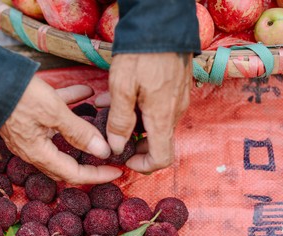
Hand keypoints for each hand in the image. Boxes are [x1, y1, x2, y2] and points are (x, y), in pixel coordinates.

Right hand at [0, 76, 122, 183]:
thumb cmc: (18, 96)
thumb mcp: (53, 112)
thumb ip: (78, 132)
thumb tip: (102, 151)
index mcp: (38, 154)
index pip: (73, 175)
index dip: (97, 176)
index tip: (117, 172)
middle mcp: (33, 149)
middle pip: (66, 163)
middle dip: (89, 161)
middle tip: (109, 157)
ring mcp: (28, 133)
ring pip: (61, 137)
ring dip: (81, 130)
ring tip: (101, 121)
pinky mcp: (26, 117)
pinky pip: (52, 118)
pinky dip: (69, 108)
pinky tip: (85, 91)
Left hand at [98, 53, 192, 173]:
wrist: (163, 21)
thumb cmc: (142, 54)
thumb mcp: (122, 88)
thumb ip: (120, 121)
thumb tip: (117, 147)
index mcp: (163, 118)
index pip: (162, 159)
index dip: (144, 166)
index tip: (126, 159)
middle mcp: (174, 112)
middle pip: (157, 141)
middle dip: (132, 142)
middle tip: (110, 134)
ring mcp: (177, 100)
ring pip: (154, 123)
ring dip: (131, 122)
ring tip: (106, 109)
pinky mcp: (175, 88)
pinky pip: (157, 107)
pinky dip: (138, 107)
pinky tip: (116, 96)